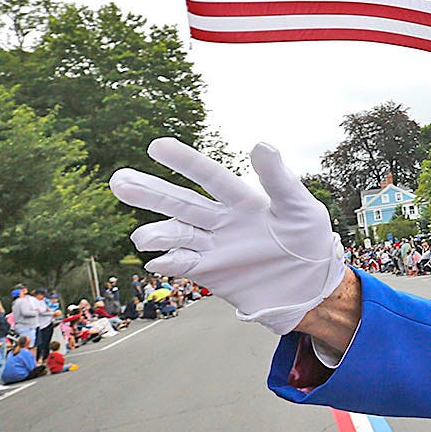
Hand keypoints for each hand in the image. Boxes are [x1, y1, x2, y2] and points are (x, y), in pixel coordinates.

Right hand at [109, 139, 346, 334]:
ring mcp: (213, 247)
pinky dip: (168, 262)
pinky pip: (182, 265)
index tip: (157, 145)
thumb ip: (280, 181)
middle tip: (119, 180)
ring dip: (155, 233)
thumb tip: (261, 143)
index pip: (210, 177)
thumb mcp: (302, 209)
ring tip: (143, 237)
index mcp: (243, 201)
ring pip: (175, 234)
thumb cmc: (311, 242)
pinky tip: (157, 260)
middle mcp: (222, 221)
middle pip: (180, 202)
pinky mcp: (210, 273)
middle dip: (150, 192)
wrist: (311, 289)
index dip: (185, 161)